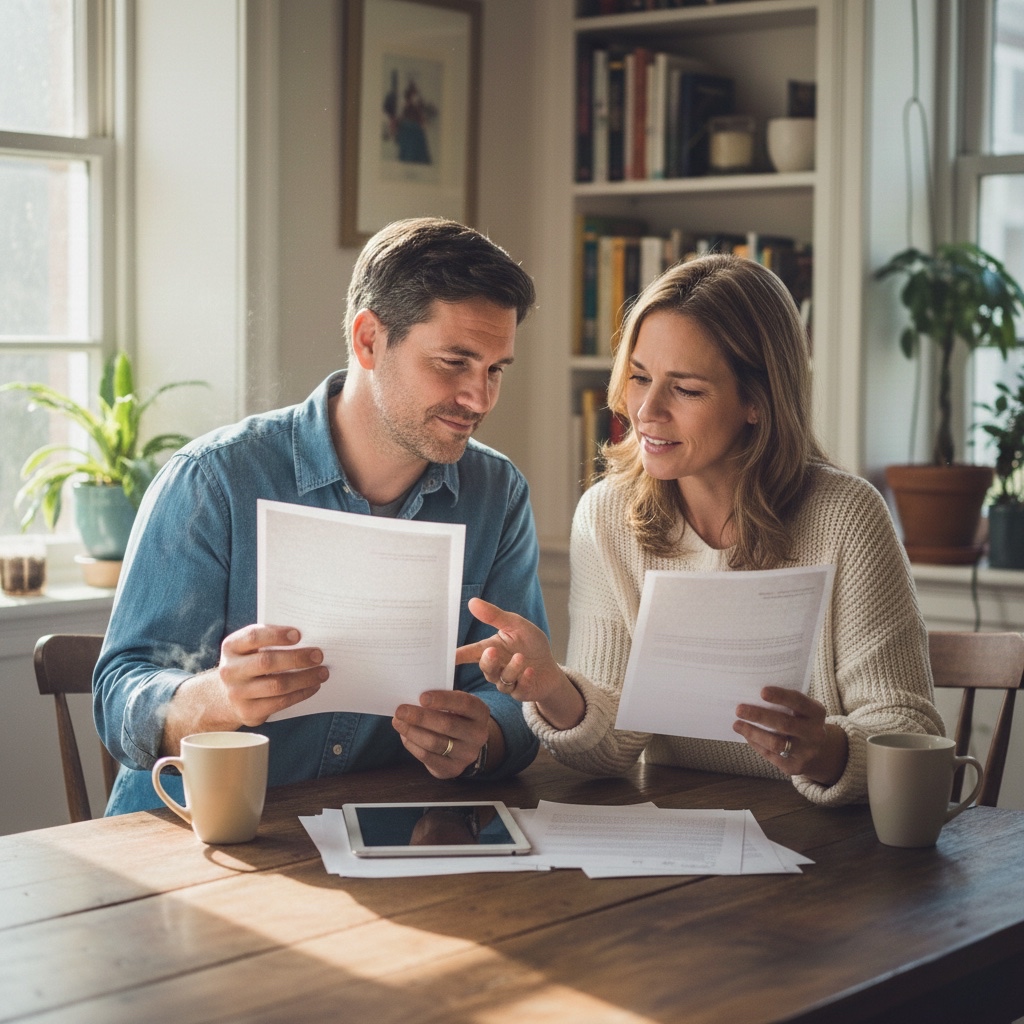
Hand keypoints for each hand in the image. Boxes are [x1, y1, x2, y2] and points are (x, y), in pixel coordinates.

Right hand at [214, 623, 326, 726]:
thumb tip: (308, 638)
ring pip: (277, 685)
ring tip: (323, 672)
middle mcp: (230, 670)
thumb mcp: (251, 648)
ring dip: (304, 678)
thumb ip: (271, 640)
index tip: (298, 635)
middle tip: (318, 655)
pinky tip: (313, 686)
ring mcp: (237, 693)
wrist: (229, 695)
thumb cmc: (250, 663)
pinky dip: (301, 694)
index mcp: (231, 647)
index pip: (253, 637)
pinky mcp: (249, 711)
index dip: (276, 635)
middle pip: (266, 663)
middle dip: (296, 658)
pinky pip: (280, 702)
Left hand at [392, 689, 491, 779]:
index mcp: (480, 712)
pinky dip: (412, 745)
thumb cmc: (455, 716)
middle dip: (420, 717)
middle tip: (400, 710)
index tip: (422, 697)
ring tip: (397, 722)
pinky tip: (404, 736)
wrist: (466, 744)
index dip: (443, 700)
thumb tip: (411, 699)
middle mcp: (478, 735)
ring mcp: (467, 754)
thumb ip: (440, 701)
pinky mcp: (453, 768)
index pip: (464, 704)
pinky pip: (428, 757)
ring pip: (435, 743)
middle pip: (447, 725)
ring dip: (412, 731)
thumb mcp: (455, 705)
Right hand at [455, 597, 583, 729]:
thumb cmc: (530, 644)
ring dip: (511, 668)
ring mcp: (507, 682)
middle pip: (485, 668)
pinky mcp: (521, 692)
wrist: (550, 669)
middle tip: (492, 651)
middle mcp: (496, 667)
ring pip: (502, 679)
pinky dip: (525, 680)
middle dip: (488, 661)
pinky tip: (530, 671)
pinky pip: (519, 689)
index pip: (469, 653)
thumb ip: (495, 616)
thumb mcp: (515, 625)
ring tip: (521, 657)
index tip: (446, 657)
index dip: (457, 656)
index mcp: (490, 649)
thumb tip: (473, 602)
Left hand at [733, 687, 848, 785]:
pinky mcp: (794, 767)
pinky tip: (747, 735)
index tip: (762, 692)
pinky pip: (770, 755)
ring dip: (753, 733)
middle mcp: (815, 734)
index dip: (781, 696)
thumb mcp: (802, 711)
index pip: (799, 702)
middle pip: (785, 724)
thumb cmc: (801, 722)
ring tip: (737, 724)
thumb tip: (751, 696)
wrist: (819, 752)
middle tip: (739, 709)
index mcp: (817, 713)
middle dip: (759, 716)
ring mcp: (806, 753)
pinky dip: (756, 743)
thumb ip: (785, 704)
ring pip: (776, 743)